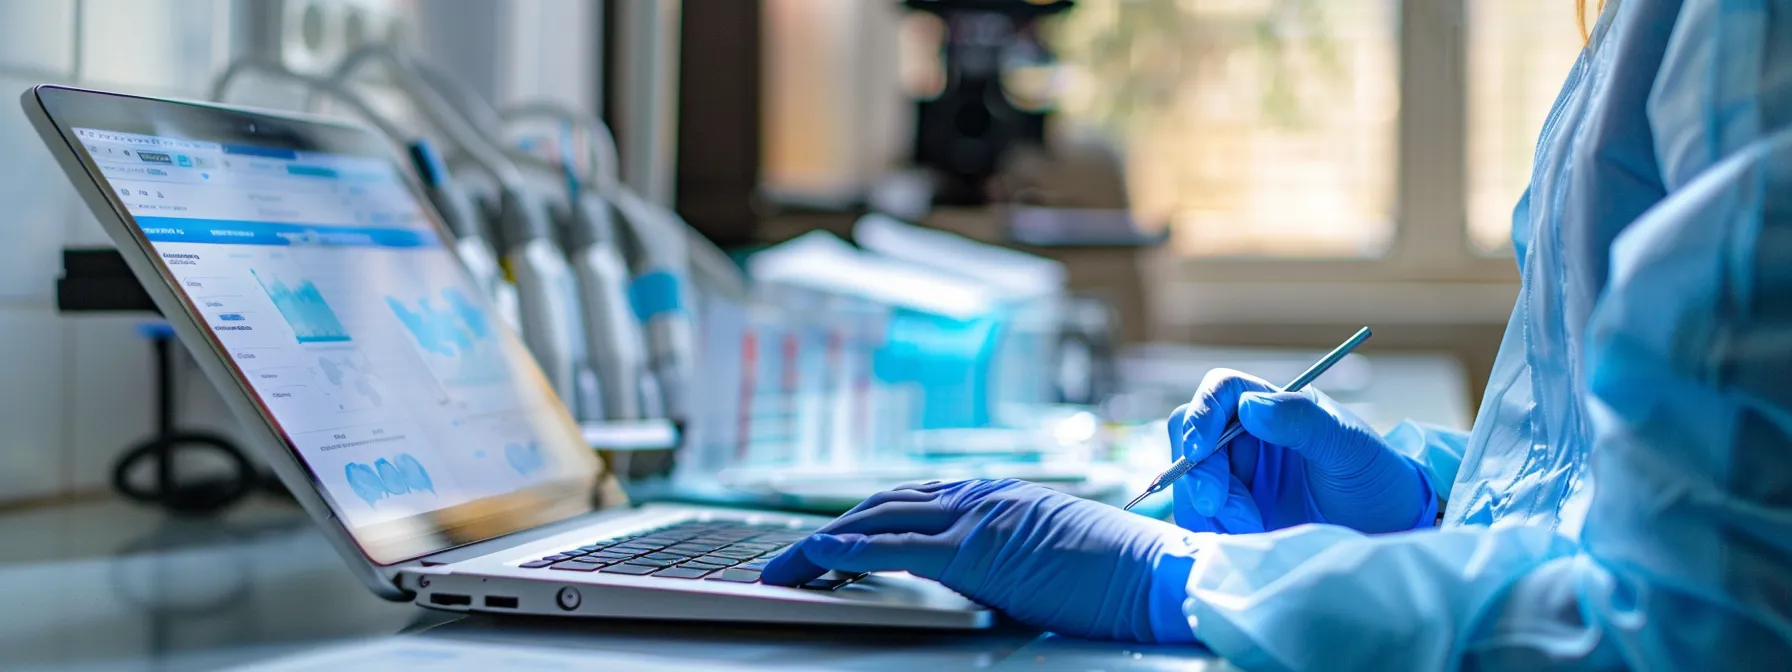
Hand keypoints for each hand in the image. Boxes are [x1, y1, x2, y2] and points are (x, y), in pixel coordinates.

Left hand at [761, 479, 1200, 642]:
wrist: (1154, 576)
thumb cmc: (1116, 575)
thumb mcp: (1049, 551)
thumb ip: (1004, 550)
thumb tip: (973, 570)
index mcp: (998, 494)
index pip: (912, 501)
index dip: (863, 519)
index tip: (828, 540)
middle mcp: (979, 495)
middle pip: (882, 505)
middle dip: (829, 531)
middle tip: (787, 558)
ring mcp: (976, 518)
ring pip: (876, 520)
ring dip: (822, 544)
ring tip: (784, 566)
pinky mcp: (976, 551)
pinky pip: (894, 547)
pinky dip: (847, 551)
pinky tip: (815, 558)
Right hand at [1171, 369, 1436, 533]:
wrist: (1388, 531)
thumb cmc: (1375, 479)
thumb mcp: (1349, 448)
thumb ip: (1301, 421)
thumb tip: (1250, 405)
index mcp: (1271, 407)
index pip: (1219, 393)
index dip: (1201, 416)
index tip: (1199, 449)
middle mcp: (1246, 437)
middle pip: (1192, 440)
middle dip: (1200, 475)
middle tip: (1220, 506)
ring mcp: (1237, 476)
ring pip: (1190, 482)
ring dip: (1210, 508)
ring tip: (1252, 528)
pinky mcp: (1233, 513)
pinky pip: (1200, 516)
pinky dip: (1212, 528)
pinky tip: (1246, 537)